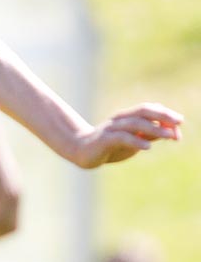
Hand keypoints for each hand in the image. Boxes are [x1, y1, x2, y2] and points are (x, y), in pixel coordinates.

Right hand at [67, 103, 182, 167]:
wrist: (81, 152)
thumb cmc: (110, 146)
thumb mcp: (134, 140)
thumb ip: (150, 134)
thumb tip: (172, 131)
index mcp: (128, 117)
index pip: (149, 110)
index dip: (166, 114)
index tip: (179, 124)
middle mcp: (120, 119)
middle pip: (143, 111)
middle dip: (163, 115)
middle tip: (179, 121)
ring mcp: (111, 128)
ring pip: (134, 124)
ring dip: (154, 129)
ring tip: (169, 136)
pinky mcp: (104, 139)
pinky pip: (122, 138)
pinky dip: (136, 140)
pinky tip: (148, 146)